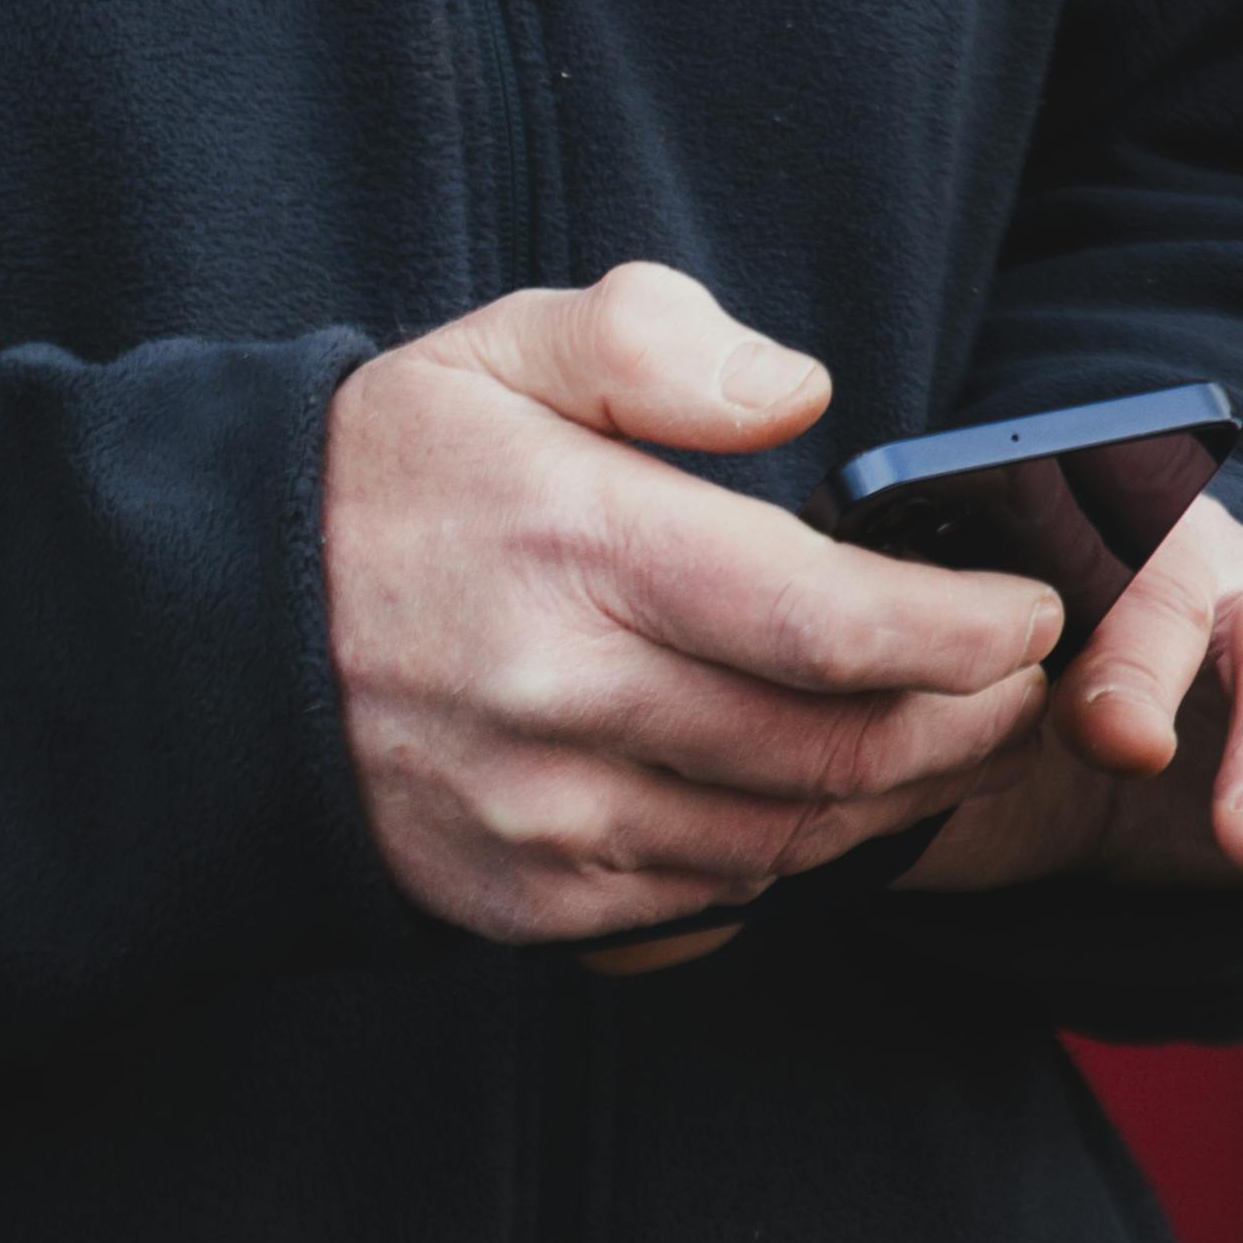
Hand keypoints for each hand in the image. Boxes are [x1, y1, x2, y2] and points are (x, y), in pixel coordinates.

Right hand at [326, 263, 1059, 954]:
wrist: (212, 640)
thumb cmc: (386, 480)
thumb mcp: (501, 349)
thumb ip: (657, 343)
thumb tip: (802, 396)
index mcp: (579, 550)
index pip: (836, 626)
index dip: (968, 634)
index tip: (1029, 613)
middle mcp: (565, 703)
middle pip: (838, 751)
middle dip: (966, 721)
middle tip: (1018, 683)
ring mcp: (542, 819)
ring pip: (788, 839)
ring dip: (896, 798)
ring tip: (946, 737)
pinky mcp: (523, 899)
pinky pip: (708, 899)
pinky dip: (787, 854)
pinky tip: (816, 794)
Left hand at [894, 493, 1242, 894]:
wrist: (1103, 753)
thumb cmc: (1000, 705)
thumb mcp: (933, 694)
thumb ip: (897, 676)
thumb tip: (814, 678)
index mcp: (1073, 530)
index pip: (1055, 528)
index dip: (1031, 586)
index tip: (1001, 664)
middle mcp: (1196, 558)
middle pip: (1185, 584)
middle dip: (1151, 658)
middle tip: (1114, 747)